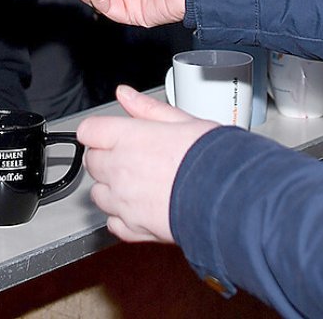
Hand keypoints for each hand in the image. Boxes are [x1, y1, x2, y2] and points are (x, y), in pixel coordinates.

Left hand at [79, 86, 217, 242]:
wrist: (234, 200)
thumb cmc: (215, 160)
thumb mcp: (183, 121)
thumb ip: (147, 108)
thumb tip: (125, 94)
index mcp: (128, 138)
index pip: (89, 131)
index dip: (100, 132)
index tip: (110, 135)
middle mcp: (120, 169)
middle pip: (92, 162)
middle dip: (106, 158)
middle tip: (131, 158)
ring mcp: (124, 201)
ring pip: (98, 194)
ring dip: (111, 189)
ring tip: (138, 185)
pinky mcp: (135, 228)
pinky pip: (113, 224)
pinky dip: (122, 218)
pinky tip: (140, 210)